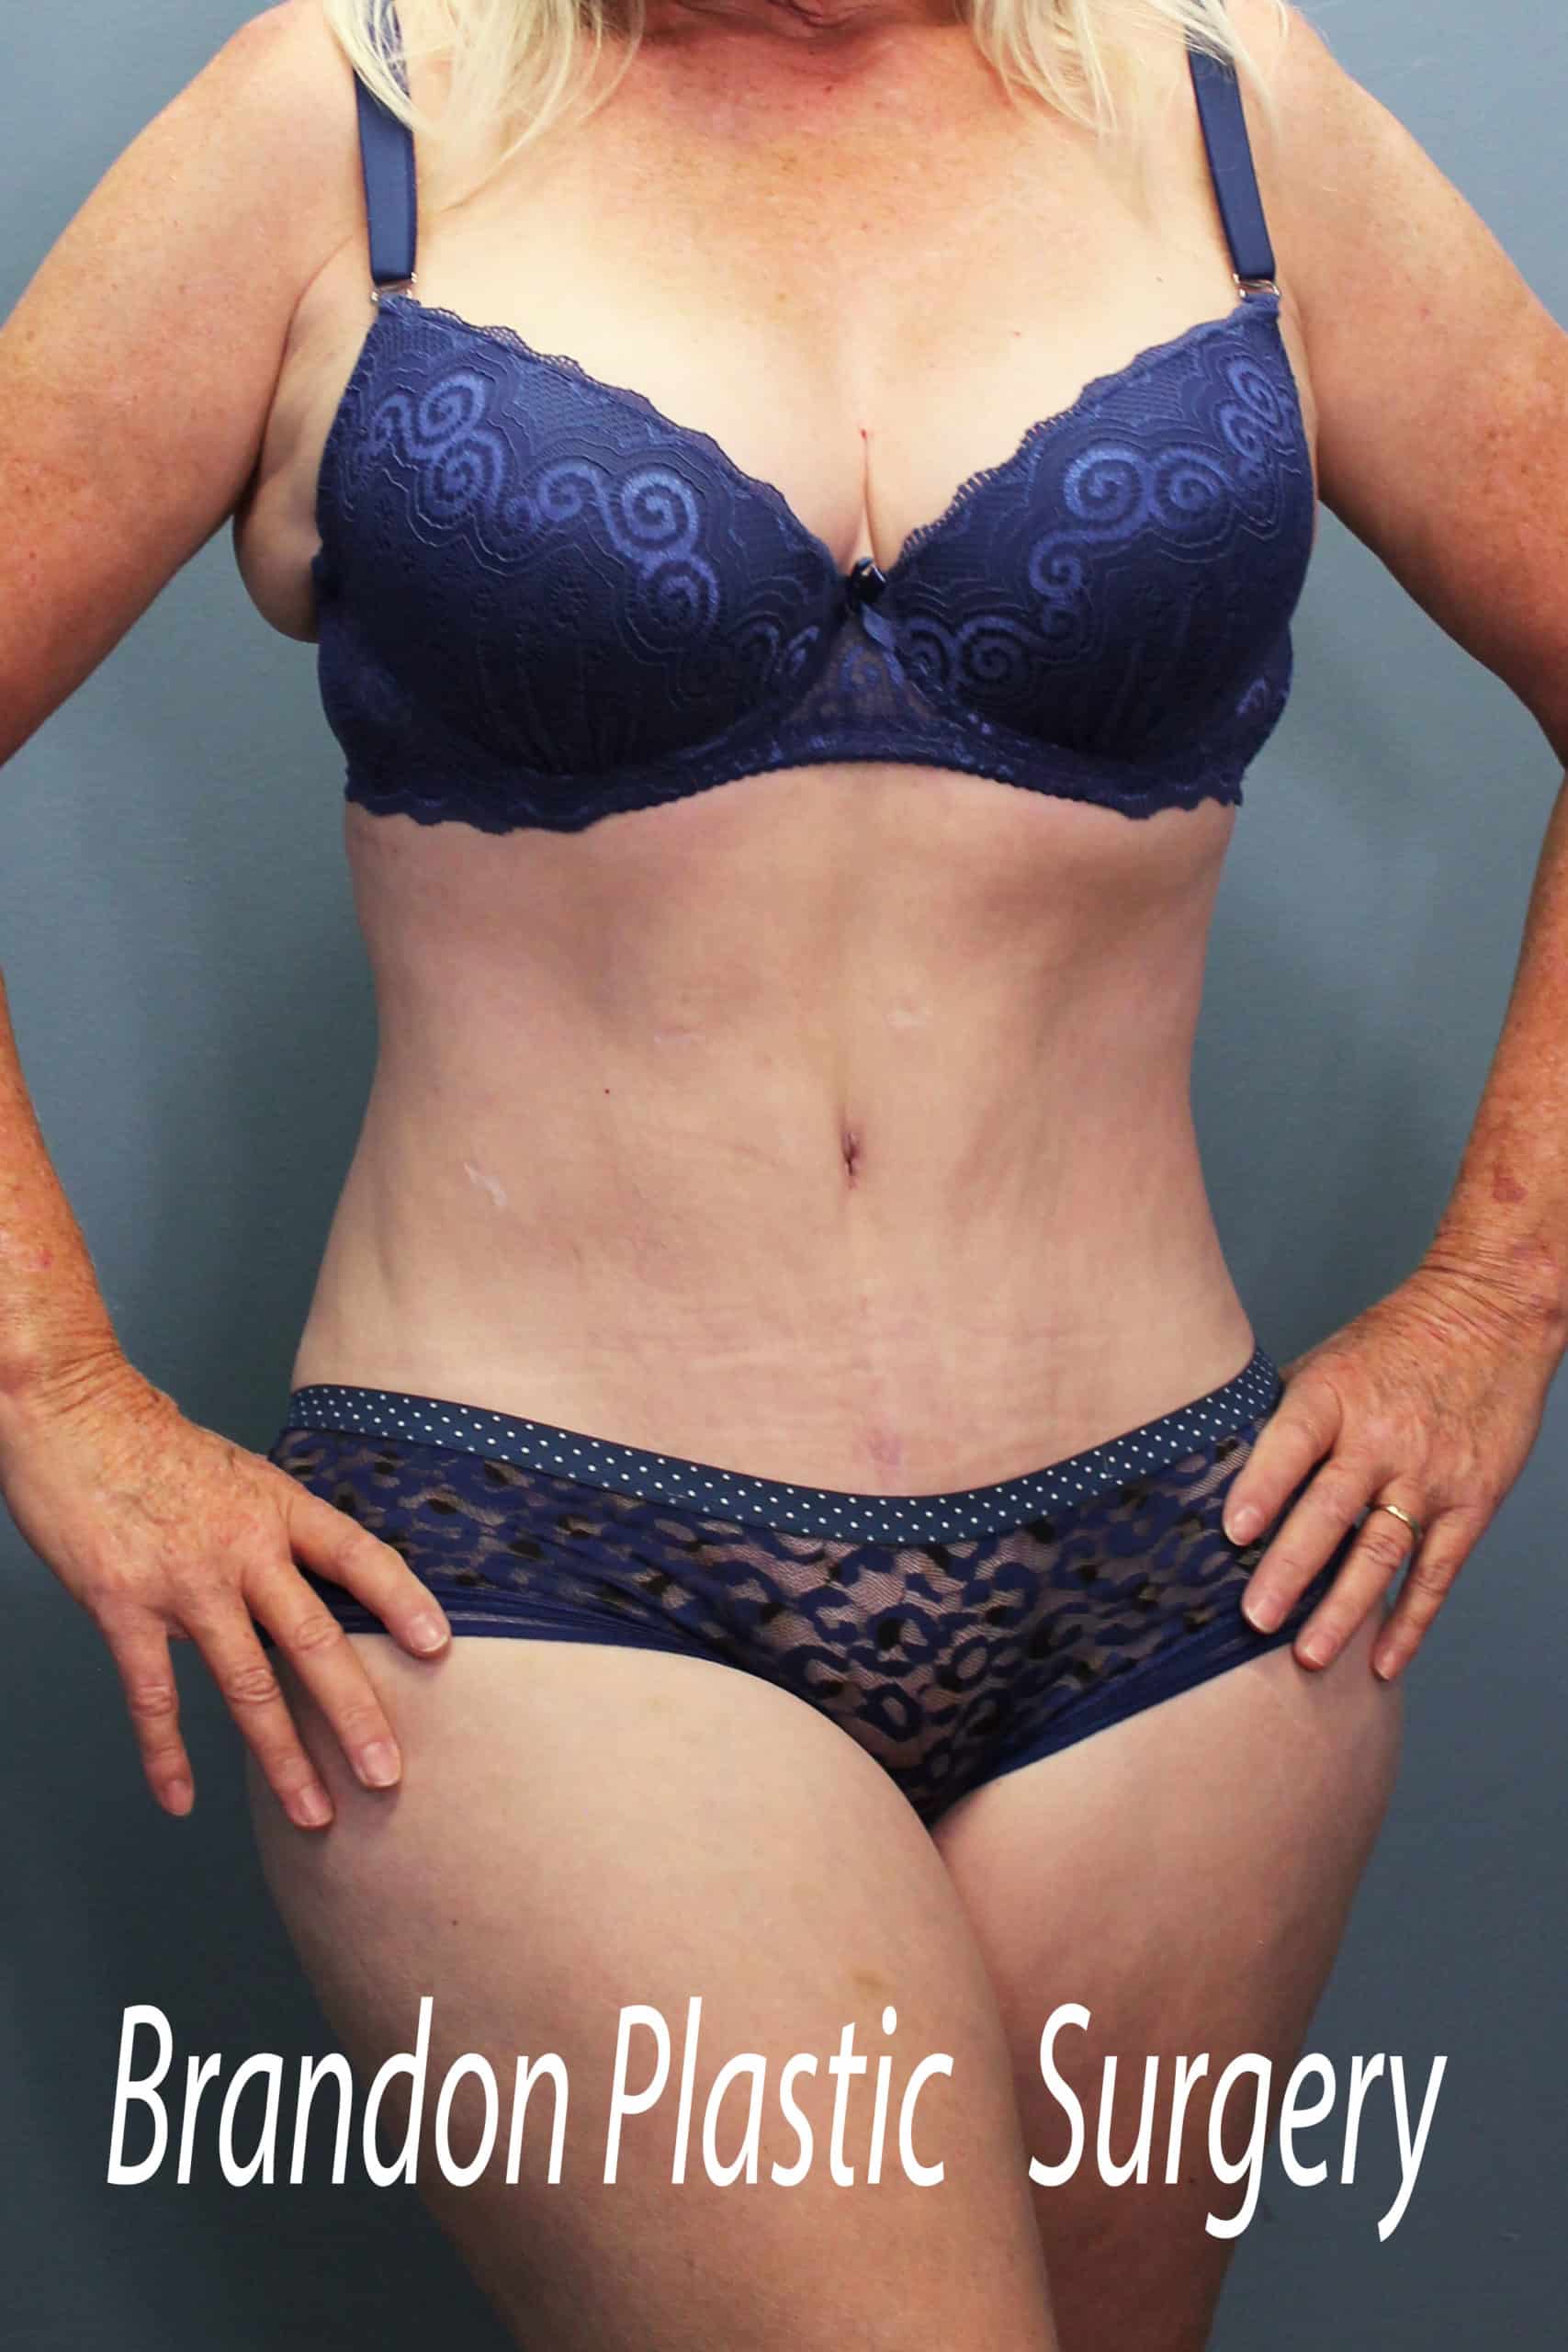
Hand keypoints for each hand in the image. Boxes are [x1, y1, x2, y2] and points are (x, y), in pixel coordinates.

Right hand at [0, 1352, 450, 1826]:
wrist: (70, 1411)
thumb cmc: (152, 1442)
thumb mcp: (238, 1472)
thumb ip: (275, 1529)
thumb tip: (318, 1578)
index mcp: (277, 1507)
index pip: (358, 1556)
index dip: (402, 1601)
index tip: (440, 1648)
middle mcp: (242, 1547)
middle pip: (314, 1641)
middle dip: (356, 1715)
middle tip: (388, 1776)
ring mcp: (184, 1581)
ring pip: (247, 1685)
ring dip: (283, 1757)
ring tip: (315, 1813)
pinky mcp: (123, 1606)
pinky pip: (153, 1695)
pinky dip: (167, 1754)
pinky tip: (180, 1798)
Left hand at [1220, 1265, 1558, 1678]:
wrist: (1489, 1315)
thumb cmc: (1390, 1344)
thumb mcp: (1327, 1362)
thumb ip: (1283, 1418)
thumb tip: (1216, 1474)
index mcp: (1334, 1395)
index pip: (1291, 1444)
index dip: (1261, 1487)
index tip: (1232, 1532)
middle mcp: (1382, 1437)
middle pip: (1331, 1510)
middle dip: (1291, 1568)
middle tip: (1256, 1618)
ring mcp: (1429, 1473)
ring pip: (1381, 1549)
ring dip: (1344, 1608)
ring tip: (1309, 1656)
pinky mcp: (1472, 1501)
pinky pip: (1438, 1570)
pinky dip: (1412, 1619)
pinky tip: (1383, 1660)